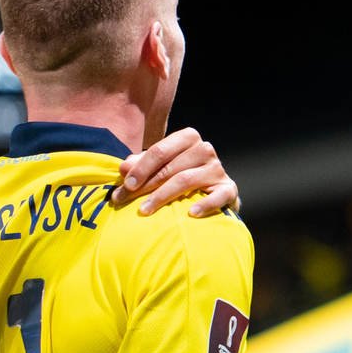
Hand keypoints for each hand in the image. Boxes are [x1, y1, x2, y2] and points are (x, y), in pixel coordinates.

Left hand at [114, 128, 238, 216]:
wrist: (209, 191)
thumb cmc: (176, 175)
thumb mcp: (156, 167)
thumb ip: (139, 166)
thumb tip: (123, 168)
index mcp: (187, 138)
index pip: (159, 151)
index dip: (140, 169)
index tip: (126, 186)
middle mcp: (204, 149)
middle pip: (169, 168)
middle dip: (144, 186)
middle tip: (125, 201)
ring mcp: (217, 168)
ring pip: (185, 180)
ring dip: (162, 197)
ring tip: (144, 210)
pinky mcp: (228, 188)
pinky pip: (218, 196)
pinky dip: (205, 205)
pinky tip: (191, 214)